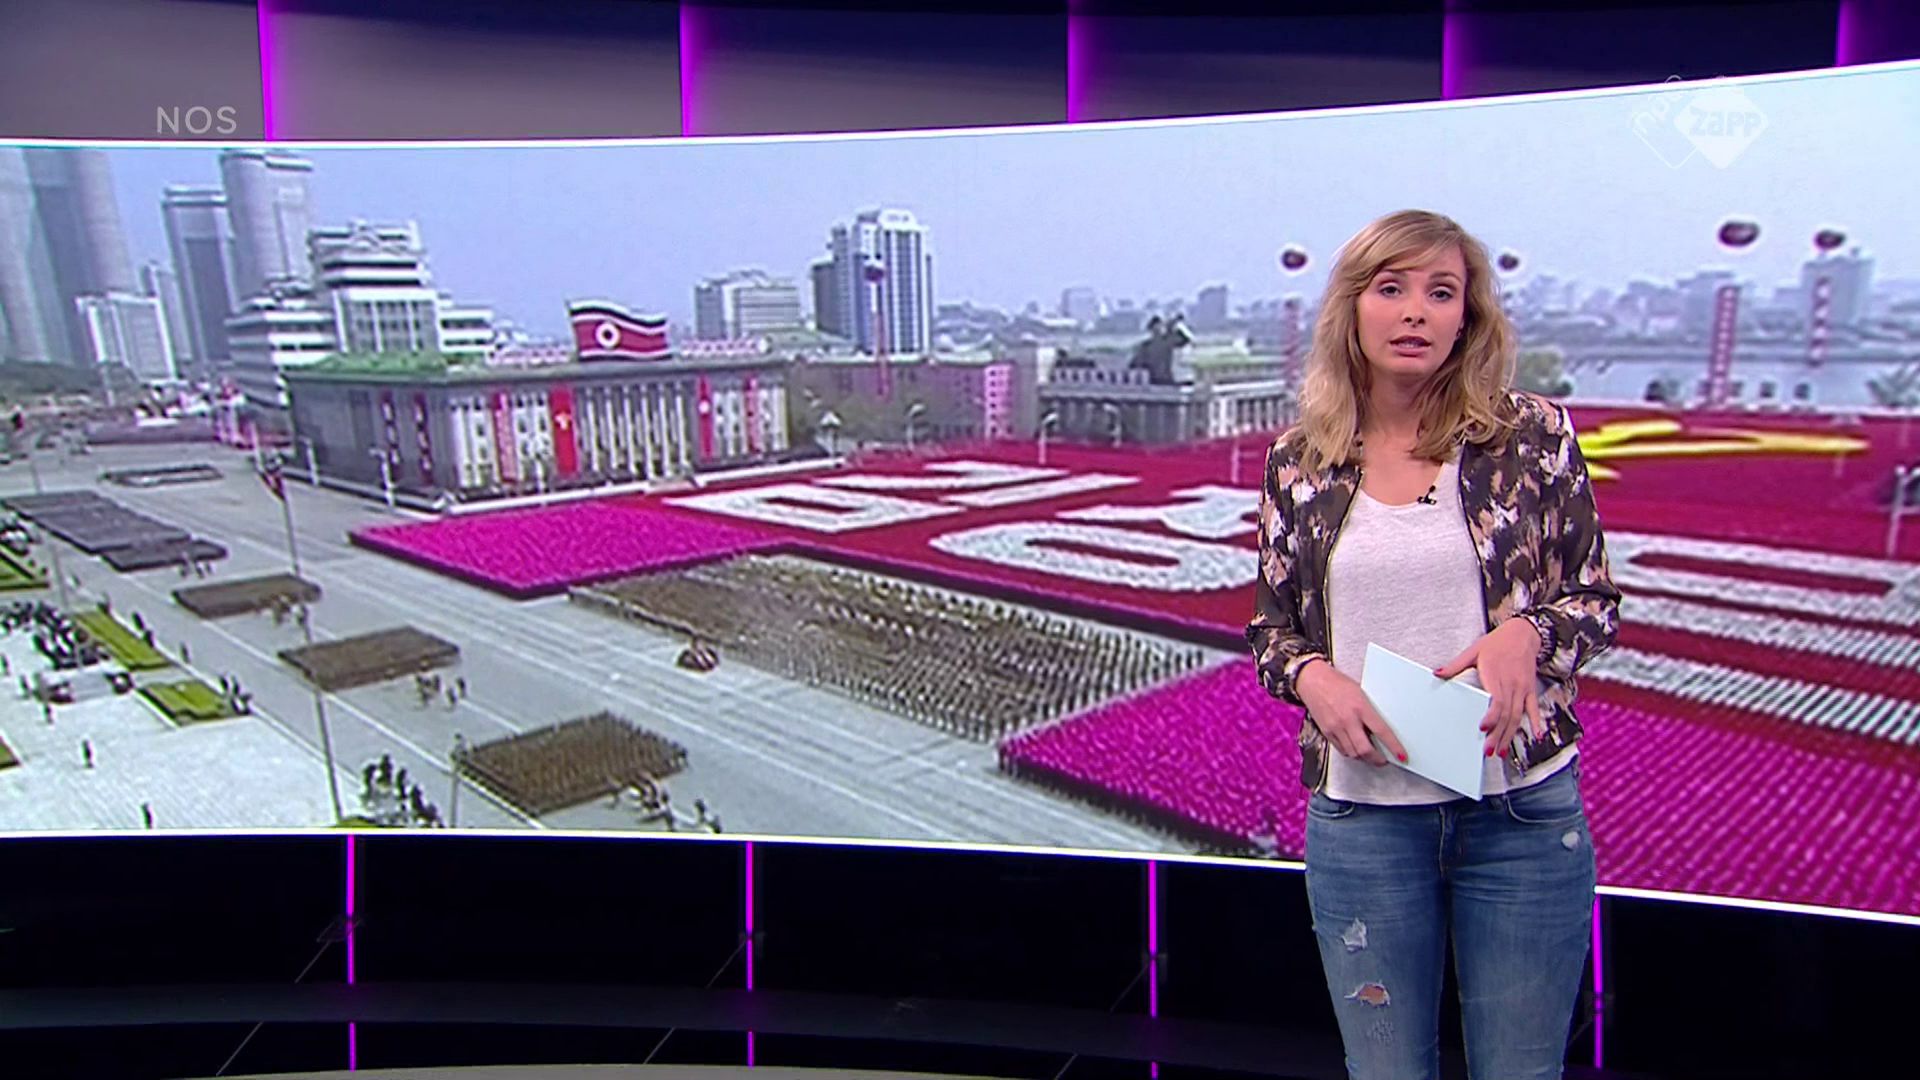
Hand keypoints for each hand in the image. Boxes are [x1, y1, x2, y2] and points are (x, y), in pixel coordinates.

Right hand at [1297, 659, 1406, 767]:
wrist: (1313, 681)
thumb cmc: (1337, 684)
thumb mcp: (1361, 693)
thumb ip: (1370, 711)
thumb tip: (1381, 730)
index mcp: (1361, 707)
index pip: (1382, 731)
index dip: (1394, 747)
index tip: (1402, 756)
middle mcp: (1348, 719)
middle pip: (1365, 749)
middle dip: (1378, 759)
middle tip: (1384, 760)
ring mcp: (1336, 727)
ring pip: (1353, 753)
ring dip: (1364, 758)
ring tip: (1371, 755)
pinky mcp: (1326, 732)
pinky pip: (1342, 749)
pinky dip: (1351, 753)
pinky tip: (1355, 750)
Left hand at [1434, 619, 1545, 758]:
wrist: (1523, 633)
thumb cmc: (1497, 642)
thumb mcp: (1474, 650)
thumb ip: (1455, 665)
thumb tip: (1436, 673)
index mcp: (1495, 675)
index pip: (1496, 700)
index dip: (1491, 716)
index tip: (1483, 728)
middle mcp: (1511, 684)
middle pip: (1506, 713)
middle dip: (1497, 734)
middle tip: (1489, 752)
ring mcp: (1522, 688)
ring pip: (1517, 715)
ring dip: (1510, 734)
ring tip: (1501, 751)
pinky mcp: (1530, 689)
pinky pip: (1533, 708)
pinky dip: (1536, 722)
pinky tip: (1537, 736)